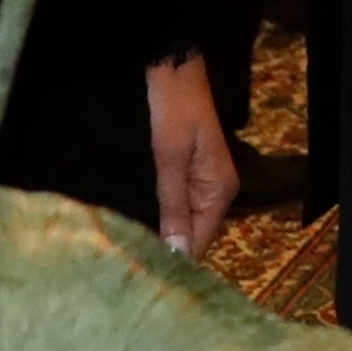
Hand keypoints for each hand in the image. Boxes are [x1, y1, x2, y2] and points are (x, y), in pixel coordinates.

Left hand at [146, 55, 237, 257]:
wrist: (174, 71)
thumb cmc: (172, 112)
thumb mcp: (169, 160)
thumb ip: (173, 207)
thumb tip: (178, 253)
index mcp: (219, 191)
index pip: (201, 241)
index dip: (177, 260)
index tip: (148, 279)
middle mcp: (217, 191)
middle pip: (195, 233)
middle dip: (169, 248)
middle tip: (133, 268)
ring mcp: (204, 181)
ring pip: (185, 220)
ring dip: (163, 232)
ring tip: (132, 252)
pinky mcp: (190, 172)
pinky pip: (179, 204)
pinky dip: (163, 215)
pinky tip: (141, 225)